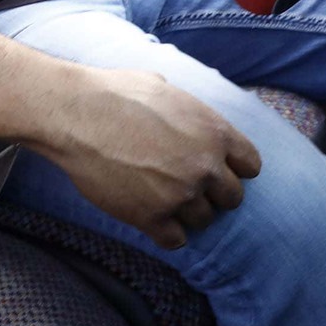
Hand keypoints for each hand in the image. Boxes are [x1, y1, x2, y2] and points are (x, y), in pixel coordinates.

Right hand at [33, 68, 261, 249]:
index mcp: (214, 132)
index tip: (216, 168)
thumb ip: (187, 108)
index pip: (250, 165)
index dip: (234, 168)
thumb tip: (186, 112)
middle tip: (186, 184)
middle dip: (212, 193)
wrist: (74, 115)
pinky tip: (151, 217)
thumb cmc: (113, 92)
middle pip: (232, 198)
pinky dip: (166, 231)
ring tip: (163, 199)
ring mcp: (180, 195)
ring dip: (187, 212)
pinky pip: (175, 239)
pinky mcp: (152, 218)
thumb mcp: (163, 86)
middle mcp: (205, 167)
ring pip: (204, 220)